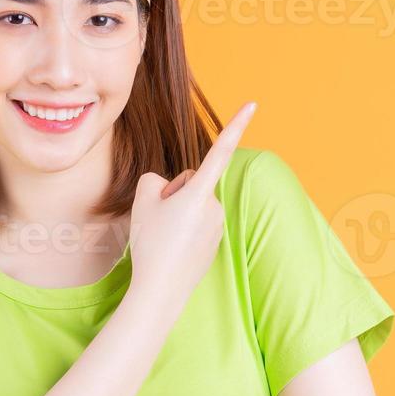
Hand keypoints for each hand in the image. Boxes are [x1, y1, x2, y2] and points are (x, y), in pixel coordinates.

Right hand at [126, 101, 256, 311]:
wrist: (160, 290)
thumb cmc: (151, 243)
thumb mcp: (142, 200)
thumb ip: (155, 179)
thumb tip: (169, 187)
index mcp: (200, 193)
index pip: (220, 151)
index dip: (235, 125)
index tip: (252, 104)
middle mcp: (215, 207)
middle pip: (191, 184)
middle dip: (174, 194)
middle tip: (158, 218)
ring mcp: (217, 227)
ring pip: (193, 205)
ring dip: (178, 213)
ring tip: (164, 236)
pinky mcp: (214, 244)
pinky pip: (196, 224)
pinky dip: (183, 230)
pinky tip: (172, 247)